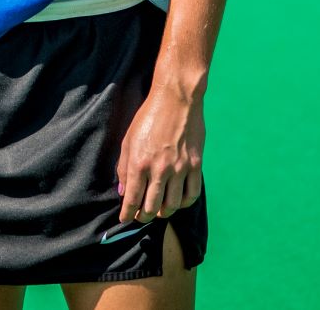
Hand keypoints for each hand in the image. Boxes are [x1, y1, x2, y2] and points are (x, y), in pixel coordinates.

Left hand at [116, 86, 203, 224]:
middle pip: (152, 206)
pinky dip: (184, 203)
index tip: (125, 219)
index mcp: (139, 162)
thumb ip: (124, 167)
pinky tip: (178, 201)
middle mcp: (160, 169)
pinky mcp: (196, 166)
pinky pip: (192, 194)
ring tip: (158, 211)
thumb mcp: (128, 139)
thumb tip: (123, 191)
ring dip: (163, 213)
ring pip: (173, 205)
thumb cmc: (149, 117)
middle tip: (141, 217)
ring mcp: (180, 169)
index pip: (132, 198)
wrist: (176, 100)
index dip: (127, 213)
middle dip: (144, 216)